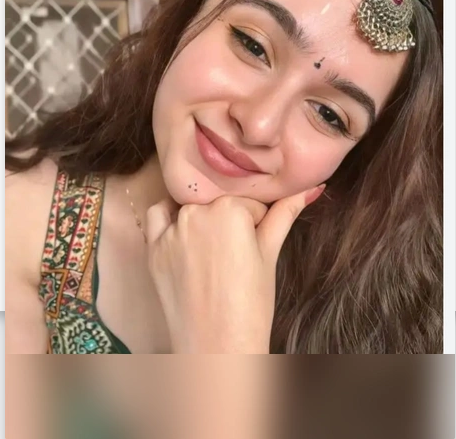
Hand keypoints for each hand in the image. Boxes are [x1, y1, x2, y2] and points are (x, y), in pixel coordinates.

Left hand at [146, 186, 324, 352]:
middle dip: (229, 220)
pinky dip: (169, 218)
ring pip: (190, 206)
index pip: (248, 202)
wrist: (218, 347)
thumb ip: (285, 215)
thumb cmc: (251, 304)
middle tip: (235, 251)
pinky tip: (182, 236)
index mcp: (230, 209)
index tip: (254, 245)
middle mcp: (197, 212)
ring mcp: (172, 230)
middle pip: (218, 202)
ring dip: (201, 218)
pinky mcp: (153, 247)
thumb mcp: (270, 255)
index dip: (256, 221)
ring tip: (212, 249)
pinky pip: (158, 217)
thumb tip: (310, 189)